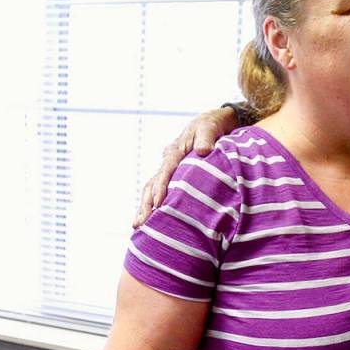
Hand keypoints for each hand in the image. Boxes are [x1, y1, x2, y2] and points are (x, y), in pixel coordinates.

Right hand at [133, 107, 237, 226]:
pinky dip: (153, 204)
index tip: (158, 203)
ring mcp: (168, 169)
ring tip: (137, 226)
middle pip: (152, 184)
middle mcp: (168, 161)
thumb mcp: (210, 128)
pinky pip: (160, 190)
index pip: (165, 171)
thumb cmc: (211, 126)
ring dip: (145, 206)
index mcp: (174, 151)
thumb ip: (206, 138)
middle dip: (146, 204)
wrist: (211, 123)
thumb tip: (202, 151)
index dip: (161, 187)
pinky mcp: (173, 175)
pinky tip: (150, 218)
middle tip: (139, 223)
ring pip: (152, 189)